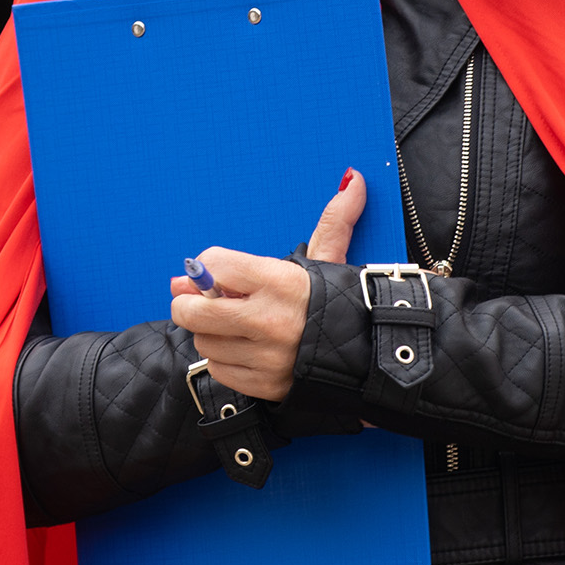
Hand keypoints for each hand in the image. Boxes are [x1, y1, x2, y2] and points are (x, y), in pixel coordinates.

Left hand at [169, 171, 368, 404]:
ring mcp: (267, 357)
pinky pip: (220, 371)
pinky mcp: (266, 385)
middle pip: (194, 311)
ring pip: (205, 342)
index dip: (206, 267)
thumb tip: (353, 179)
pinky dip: (226, 360)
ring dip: (212, 333)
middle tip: (196, 300)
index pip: (214, 265)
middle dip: (189, 303)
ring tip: (234, 325)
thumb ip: (331, 221)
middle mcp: (270, 320)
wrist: (376, 355)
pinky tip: (244, 349)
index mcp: (282, 282)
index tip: (211, 272)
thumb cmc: (346, 303)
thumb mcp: (332, 259)